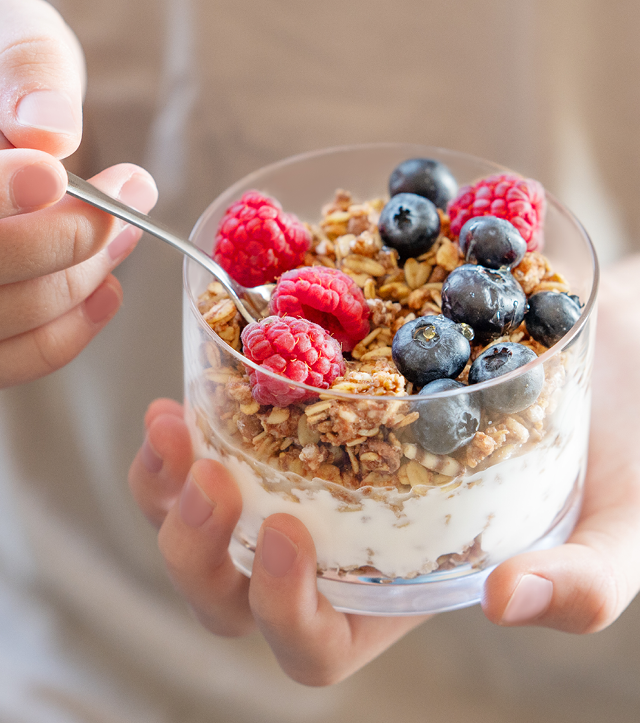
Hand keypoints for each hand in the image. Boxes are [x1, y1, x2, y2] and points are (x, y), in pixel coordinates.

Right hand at [0, 0, 156, 387]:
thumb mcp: (7, 38)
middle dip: (67, 237)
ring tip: (125, 234)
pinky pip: (12, 361)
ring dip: (81, 279)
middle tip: (130, 194)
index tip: (54, 173)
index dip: (2, 191)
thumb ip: (25, 68)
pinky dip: (67, 334)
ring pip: (5, 316)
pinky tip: (106, 290)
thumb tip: (50, 131)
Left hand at [130, 258, 639, 682]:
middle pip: (231, 590)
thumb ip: (584, 582)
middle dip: (196, 545)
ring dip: (169, 484)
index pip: (313, 646)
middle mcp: (342, 544)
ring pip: (206, 516)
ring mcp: (315, 479)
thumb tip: (509, 601)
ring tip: (171, 421)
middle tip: (202, 471)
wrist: (597, 348)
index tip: (286, 532)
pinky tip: (192, 383)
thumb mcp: (620, 523)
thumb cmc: (617, 446)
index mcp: (397, 592)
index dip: (282, 611)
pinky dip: (194, 422)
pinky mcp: (304, 415)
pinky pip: (220, 440)